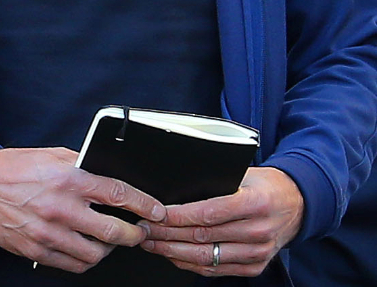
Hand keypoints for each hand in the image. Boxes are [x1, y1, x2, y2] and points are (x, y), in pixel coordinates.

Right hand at [0, 147, 164, 273]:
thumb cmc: (17, 167)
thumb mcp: (53, 155)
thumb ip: (82, 165)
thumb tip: (109, 176)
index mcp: (68, 179)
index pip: (117, 194)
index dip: (143, 204)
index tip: (156, 211)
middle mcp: (61, 208)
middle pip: (113, 232)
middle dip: (134, 235)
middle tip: (140, 232)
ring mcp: (49, 233)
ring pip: (94, 255)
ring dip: (109, 250)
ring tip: (111, 241)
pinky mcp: (37, 251)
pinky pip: (72, 265)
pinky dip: (86, 261)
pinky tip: (88, 250)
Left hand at [140, 167, 303, 277]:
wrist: (297, 204)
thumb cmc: (266, 185)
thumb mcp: (244, 173)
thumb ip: (216, 181)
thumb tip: (178, 187)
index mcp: (254, 203)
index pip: (208, 213)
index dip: (177, 216)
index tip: (155, 213)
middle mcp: (257, 231)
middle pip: (203, 237)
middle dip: (167, 234)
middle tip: (145, 228)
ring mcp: (257, 252)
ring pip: (206, 257)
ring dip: (173, 251)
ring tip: (152, 243)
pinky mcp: (254, 266)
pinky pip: (216, 269)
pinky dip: (191, 263)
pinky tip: (174, 255)